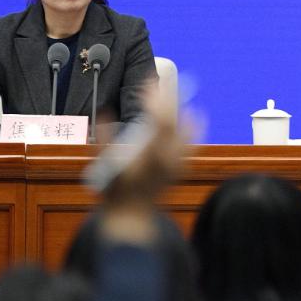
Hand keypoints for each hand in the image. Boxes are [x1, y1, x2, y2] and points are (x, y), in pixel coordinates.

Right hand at [101, 86, 189, 242]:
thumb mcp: (106, 164)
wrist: (133, 215)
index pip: (159, 120)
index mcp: (150, 154)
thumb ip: (105, 139)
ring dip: (183, 114)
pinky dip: (192, 129)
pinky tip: (194, 118)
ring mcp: (176, 165)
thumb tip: (105, 113)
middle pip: (173, 123)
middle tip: (159, 87)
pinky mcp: (180, 170)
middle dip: (166, 102)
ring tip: (181, 98)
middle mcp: (168, 159)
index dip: (155, 100)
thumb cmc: (116, 190)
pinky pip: (190, 145)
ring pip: (187, 133)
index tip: (148, 85)